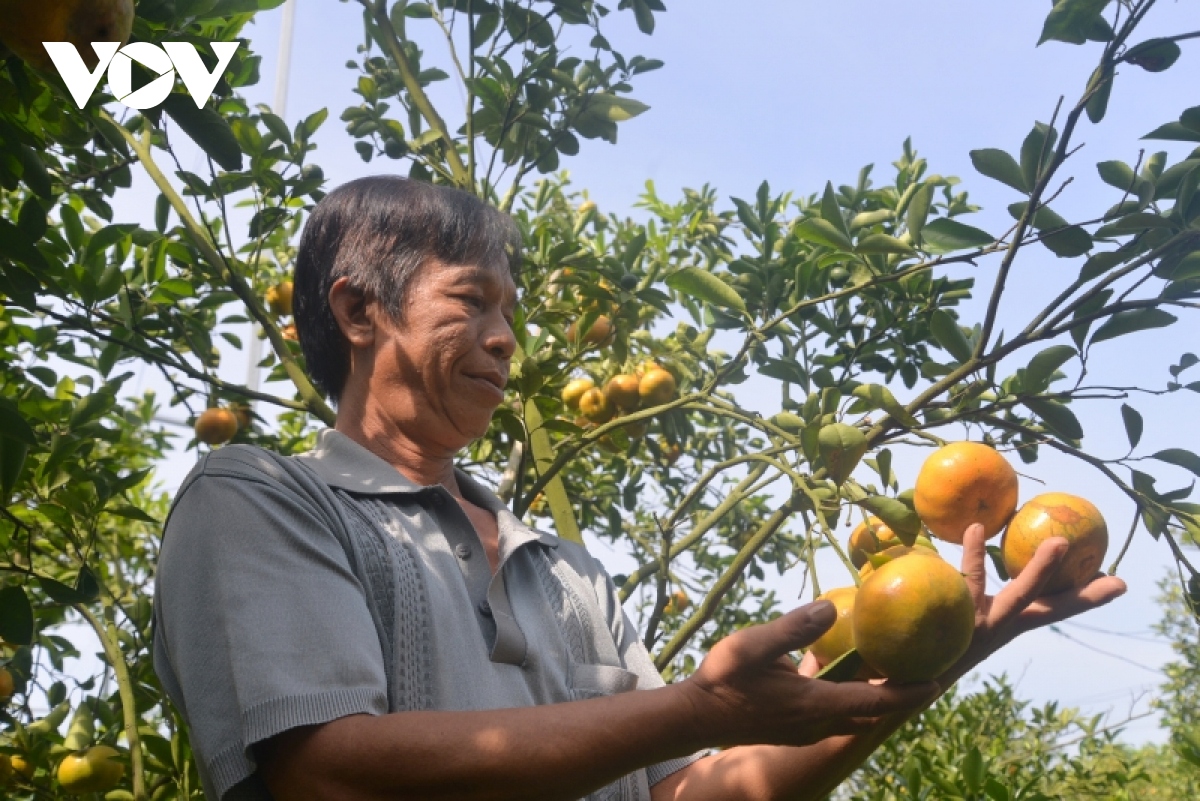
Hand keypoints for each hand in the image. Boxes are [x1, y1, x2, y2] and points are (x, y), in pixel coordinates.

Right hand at [680, 602, 938, 748]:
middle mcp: (818, 724)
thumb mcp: (752, 647)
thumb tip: (831, 607)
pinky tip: (849, 673)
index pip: (875, 702)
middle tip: (923, 669)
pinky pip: (838, 715)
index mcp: (814, 705)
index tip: (938, 680)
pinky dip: (854, 699)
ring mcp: (807, 730)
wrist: (695, 715)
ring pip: (856, 717)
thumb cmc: (721, 679)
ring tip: (892, 670)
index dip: (908, 692)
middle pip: (873, 713)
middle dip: (899, 695)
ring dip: (877, 698)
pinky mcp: (797, 729)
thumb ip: (792, 629)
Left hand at [944, 523, 1126, 682]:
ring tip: (1060, 545)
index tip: (1118, 585)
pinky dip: (972, 555)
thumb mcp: (965, 608)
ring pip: (1020, 596)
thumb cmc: (938, 632)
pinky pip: (968, 580)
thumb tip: (979, 531)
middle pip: (1051, 609)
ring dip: (1041, 572)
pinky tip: (975, 528)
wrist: (903, 669)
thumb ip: (978, 580)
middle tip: (1117, 582)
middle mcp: (1002, 626)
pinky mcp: (958, 615)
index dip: (1086, 598)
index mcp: (1009, 623)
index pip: (1054, 609)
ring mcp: (983, 623)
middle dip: (1083, 596)